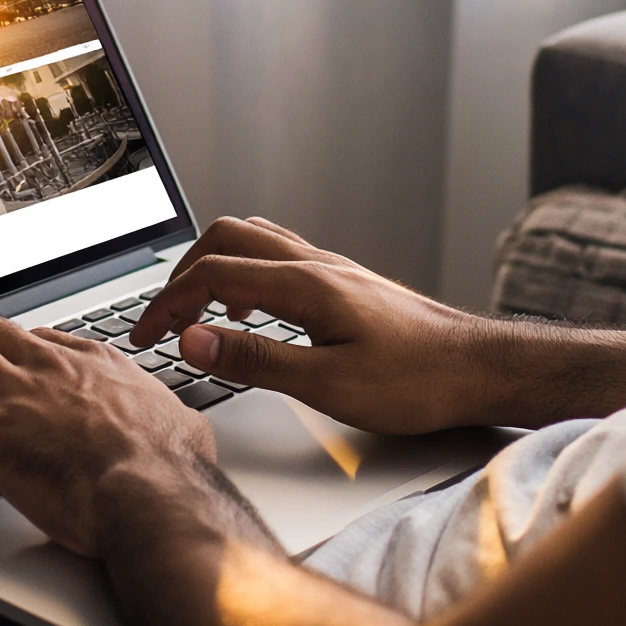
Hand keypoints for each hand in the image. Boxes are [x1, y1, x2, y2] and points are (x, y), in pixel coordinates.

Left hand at [0, 312, 225, 557]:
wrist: (153, 493)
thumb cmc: (172, 469)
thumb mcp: (183, 426)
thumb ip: (171, 420)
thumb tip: (184, 430)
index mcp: (94, 363)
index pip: (40, 339)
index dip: (16, 357)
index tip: (9, 377)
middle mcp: (48, 367)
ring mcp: (13, 393)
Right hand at [128, 217, 497, 435]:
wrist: (480, 369)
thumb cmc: (417, 382)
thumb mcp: (327, 385)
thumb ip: (254, 359)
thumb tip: (193, 340)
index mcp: (305, 285)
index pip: (211, 273)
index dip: (167, 303)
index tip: (145, 336)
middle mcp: (316, 265)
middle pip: (225, 239)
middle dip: (180, 275)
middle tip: (161, 321)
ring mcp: (333, 270)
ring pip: (253, 241)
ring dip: (213, 268)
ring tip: (196, 313)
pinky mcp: (345, 284)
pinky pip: (279, 257)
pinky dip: (245, 274)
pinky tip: (251, 309)